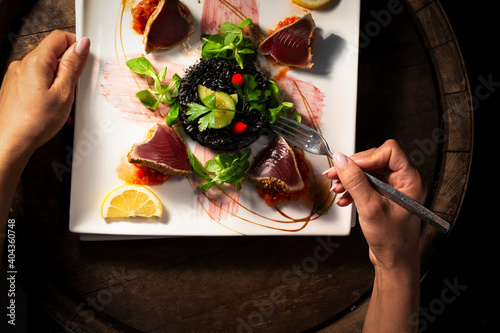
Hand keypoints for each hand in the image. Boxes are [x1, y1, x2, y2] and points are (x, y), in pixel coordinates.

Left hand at [0, 31, 89, 262]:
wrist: (8, 147)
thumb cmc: (34, 126)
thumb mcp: (64, 96)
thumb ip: (74, 67)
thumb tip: (83, 47)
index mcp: (34, 63)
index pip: (58, 38)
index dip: (77, 43)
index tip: (91, 52)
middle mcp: (22, 68)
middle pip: (51, 54)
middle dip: (70, 64)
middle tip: (85, 83)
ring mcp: (16, 82)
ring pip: (45, 71)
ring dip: (61, 80)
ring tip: (71, 101)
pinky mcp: (14, 96)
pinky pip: (37, 85)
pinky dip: (50, 91)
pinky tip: (56, 110)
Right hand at [323, 139, 424, 270]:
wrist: (394, 261)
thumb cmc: (393, 240)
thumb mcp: (370, 208)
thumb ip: (355, 181)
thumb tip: (341, 161)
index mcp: (410, 179)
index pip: (389, 151)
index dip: (367, 157)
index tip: (348, 166)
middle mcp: (404, 181)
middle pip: (375, 159)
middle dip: (353, 168)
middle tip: (334, 174)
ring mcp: (393, 188)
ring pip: (367, 171)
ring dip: (350, 179)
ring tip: (336, 188)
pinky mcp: (384, 196)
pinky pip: (366, 183)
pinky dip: (352, 188)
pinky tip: (343, 198)